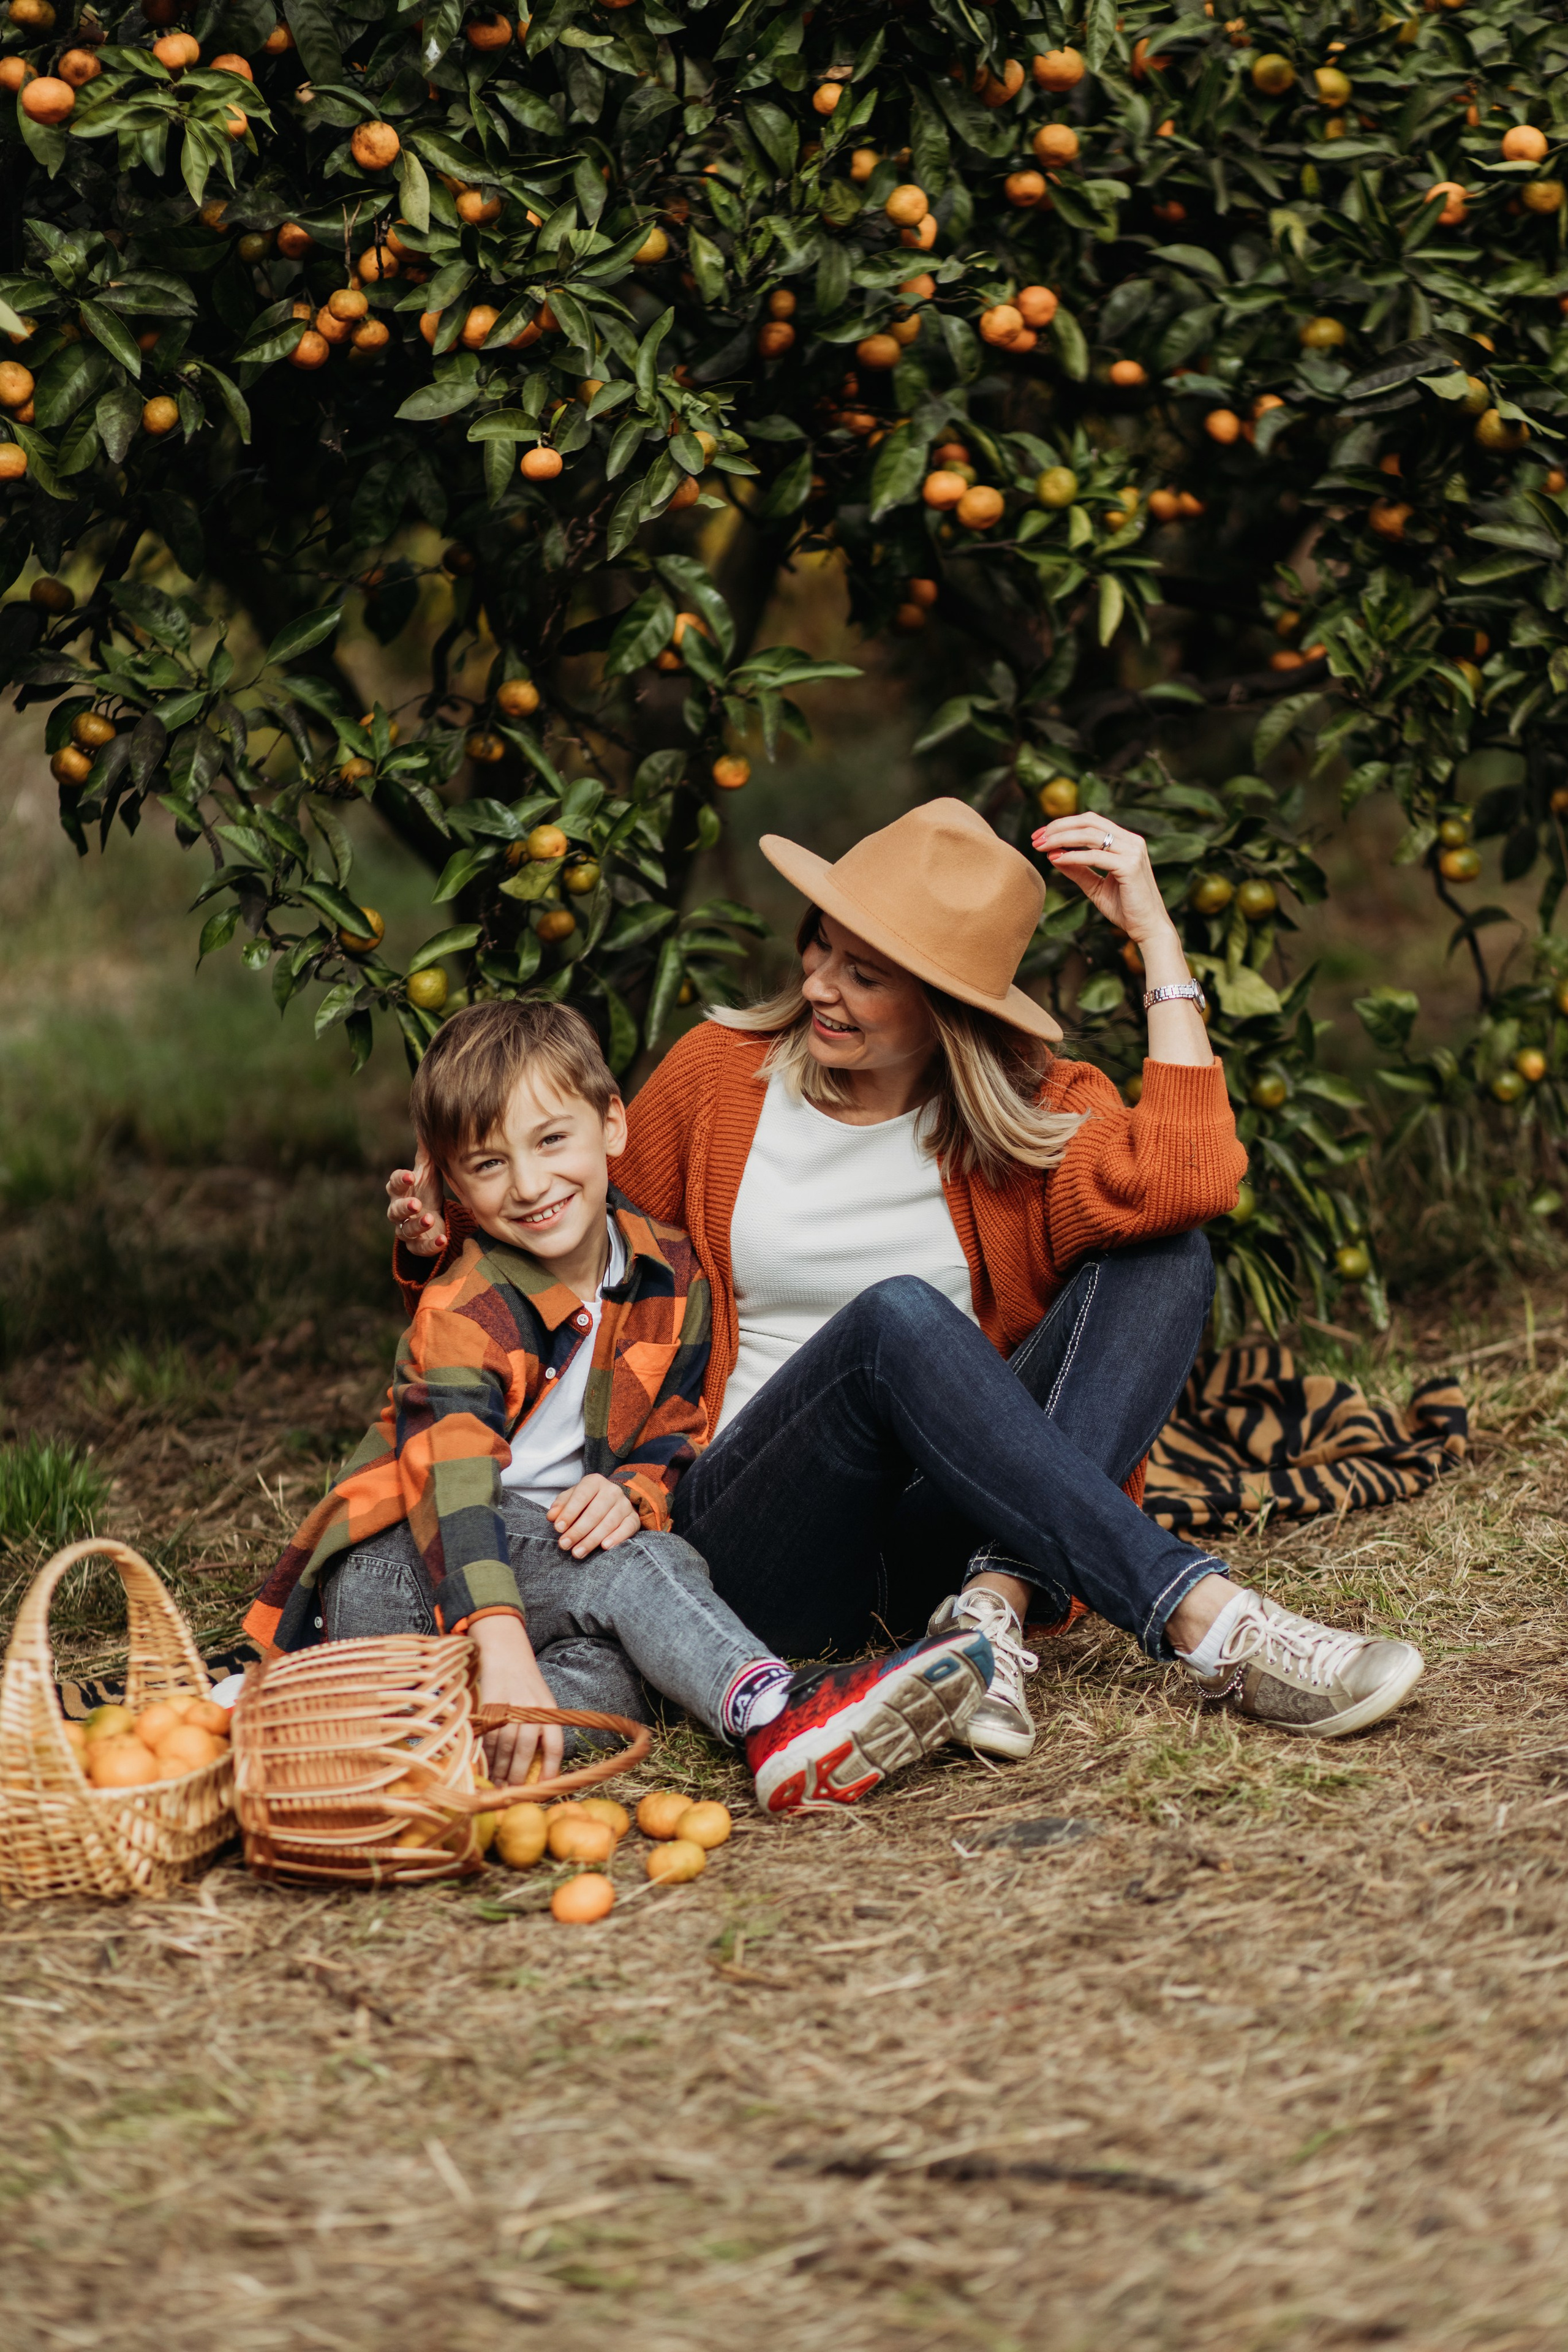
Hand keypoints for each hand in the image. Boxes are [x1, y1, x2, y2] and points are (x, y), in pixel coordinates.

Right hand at [387, 1150, 446, 1257]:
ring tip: (430, 1219)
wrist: (433, 1219)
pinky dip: (430, 1246)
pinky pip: (419, 1249)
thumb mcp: (428, 1171)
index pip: (394, 1183)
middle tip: (416, 1203)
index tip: (411, 1176)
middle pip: (394, 1210)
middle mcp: (399, 1211)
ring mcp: (406, 1230)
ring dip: (417, 1226)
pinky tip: (443, 1240)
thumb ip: (426, 1152)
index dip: (400, 1180)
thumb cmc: (427, 1191)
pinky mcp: (416, 1246)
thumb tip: (425, 1125)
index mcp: (401, 1191)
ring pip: (404, 1231)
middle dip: (404, 1207)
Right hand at [470, 1612, 563, 1785]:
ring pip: (504, 1746)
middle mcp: (531, 1710)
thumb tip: (536, 1768)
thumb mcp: (542, 1702)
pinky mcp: (489, 1705)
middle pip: (525, 1750)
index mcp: (549, 1711)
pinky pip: (487, 1736)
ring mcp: (509, 1707)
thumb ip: (541, 1729)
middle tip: (511, 1791)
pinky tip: (485, 1765)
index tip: (543, 1788)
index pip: (554, 1746)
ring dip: (499, 1769)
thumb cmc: (526, 1684)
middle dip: (517, 1775)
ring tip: (497, 1783)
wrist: (506, 1653)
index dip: (551, 1770)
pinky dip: (486, 1754)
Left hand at [547, 1474, 640, 1558]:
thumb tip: (552, 1516)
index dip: (569, 1512)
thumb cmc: (587, 1501)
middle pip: (595, 1512)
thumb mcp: (572, 1498)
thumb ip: (561, 1506)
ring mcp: (625, 1504)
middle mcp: (612, 1490)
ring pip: (609, 1523)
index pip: (581, 1496)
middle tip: (564, 1545)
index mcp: (594, 1482)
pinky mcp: (634, 1518)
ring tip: (577, 1552)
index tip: (558, 1528)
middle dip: (578, 1531)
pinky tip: (604, 1547)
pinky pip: (627, 1529)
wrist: (613, 1501)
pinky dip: (616, 1538)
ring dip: (592, 1540)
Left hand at [1032, 815, 1179, 952]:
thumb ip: (1077, 869)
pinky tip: (1056, 859)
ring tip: (1041, 846)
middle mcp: (1132, 841)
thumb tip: (1052, 854)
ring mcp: (1133, 852)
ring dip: (1061, 838)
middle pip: (1089, 821)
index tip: (1040, 835)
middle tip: (1035, 838)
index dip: (1063, 824)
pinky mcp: (1130, 866)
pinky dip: (1073, 856)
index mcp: (1126, 841)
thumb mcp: (1095, 886)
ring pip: (1090, 834)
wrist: (1148, 928)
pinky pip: (1095, 856)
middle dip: (1058, 827)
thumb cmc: (1125, 908)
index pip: (1090, 821)